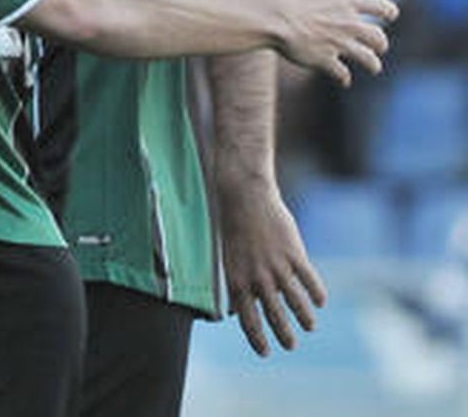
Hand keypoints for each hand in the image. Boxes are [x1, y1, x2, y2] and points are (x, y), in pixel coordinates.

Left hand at [217, 175, 324, 355]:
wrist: (245, 198)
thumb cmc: (235, 230)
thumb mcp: (229, 260)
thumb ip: (237, 285)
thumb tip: (236, 311)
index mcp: (237, 280)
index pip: (247, 319)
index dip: (257, 338)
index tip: (265, 352)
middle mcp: (257, 278)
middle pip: (274, 315)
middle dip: (283, 334)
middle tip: (290, 346)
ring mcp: (277, 267)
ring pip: (295, 302)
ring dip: (304, 318)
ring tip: (309, 327)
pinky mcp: (294, 254)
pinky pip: (310, 280)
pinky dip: (316, 293)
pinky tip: (320, 302)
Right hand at [272, 0, 397, 84]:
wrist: (271, 17)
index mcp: (350, 2)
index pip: (384, 8)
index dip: (388, 12)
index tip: (388, 15)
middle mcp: (350, 25)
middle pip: (378, 38)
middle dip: (380, 43)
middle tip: (378, 46)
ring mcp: (339, 44)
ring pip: (367, 59)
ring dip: (371, 63)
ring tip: (372, 66)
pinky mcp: (325, 60)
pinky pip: (342, 73)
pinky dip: (344, 76)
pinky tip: (344, 78)